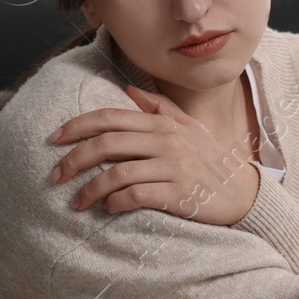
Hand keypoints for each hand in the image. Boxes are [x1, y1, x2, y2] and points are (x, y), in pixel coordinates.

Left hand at [48, 84, 261, 224]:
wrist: (244, 193)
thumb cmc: (212, 161)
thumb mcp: (189, 127)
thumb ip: (159, 107)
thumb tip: (127, 89)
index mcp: (162, 123)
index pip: (111, 117)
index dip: (78, 125)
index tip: (54, 138)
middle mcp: (165, 141)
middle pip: (107, 143)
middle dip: (74, 159)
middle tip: (55, 175)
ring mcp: (172, 167)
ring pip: (118, 172)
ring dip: (91, 189)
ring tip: (76, 203)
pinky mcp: (178, 194)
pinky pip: (137, 195)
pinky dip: (116, 202)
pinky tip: (108, 209)